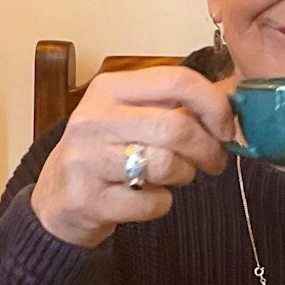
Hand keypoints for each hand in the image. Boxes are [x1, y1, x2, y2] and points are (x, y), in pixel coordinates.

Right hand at [30, 66, 236, 247]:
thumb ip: (171, 105)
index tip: (226, 127)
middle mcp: (94, 119)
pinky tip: (147, 198)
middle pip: (177, 127)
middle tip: (213, 161)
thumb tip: (229, 104)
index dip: (214, 105)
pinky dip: (161, 204)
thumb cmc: (102, 154)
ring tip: (176, 177)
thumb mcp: (126, 116)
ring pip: (167, 164)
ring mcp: (88, 160)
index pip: (177, 80)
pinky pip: (152, 202)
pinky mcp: (89, 199)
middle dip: (208, 149)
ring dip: (185, 175)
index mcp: (109, 89)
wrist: (55, 200)